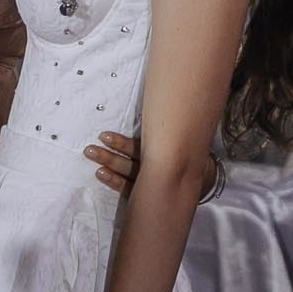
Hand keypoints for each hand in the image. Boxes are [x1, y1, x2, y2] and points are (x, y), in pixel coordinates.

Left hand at [83, 132, 219, 200]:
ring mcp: (150, 183)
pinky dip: (114, 181)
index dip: (121, 143)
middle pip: (130, 164)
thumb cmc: (186, 152)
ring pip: (128, 176)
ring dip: (109, 167)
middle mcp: (156, 168)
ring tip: (93, 160)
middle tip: (89, 150)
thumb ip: (164, 128)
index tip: (103, 136)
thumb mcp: (181, 139)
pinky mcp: (146, 193)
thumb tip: (153, 98)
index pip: (139, 148)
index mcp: (164, 153)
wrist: (203, 178)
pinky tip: (100, 174)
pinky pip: (128, 189)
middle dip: (109, 157)